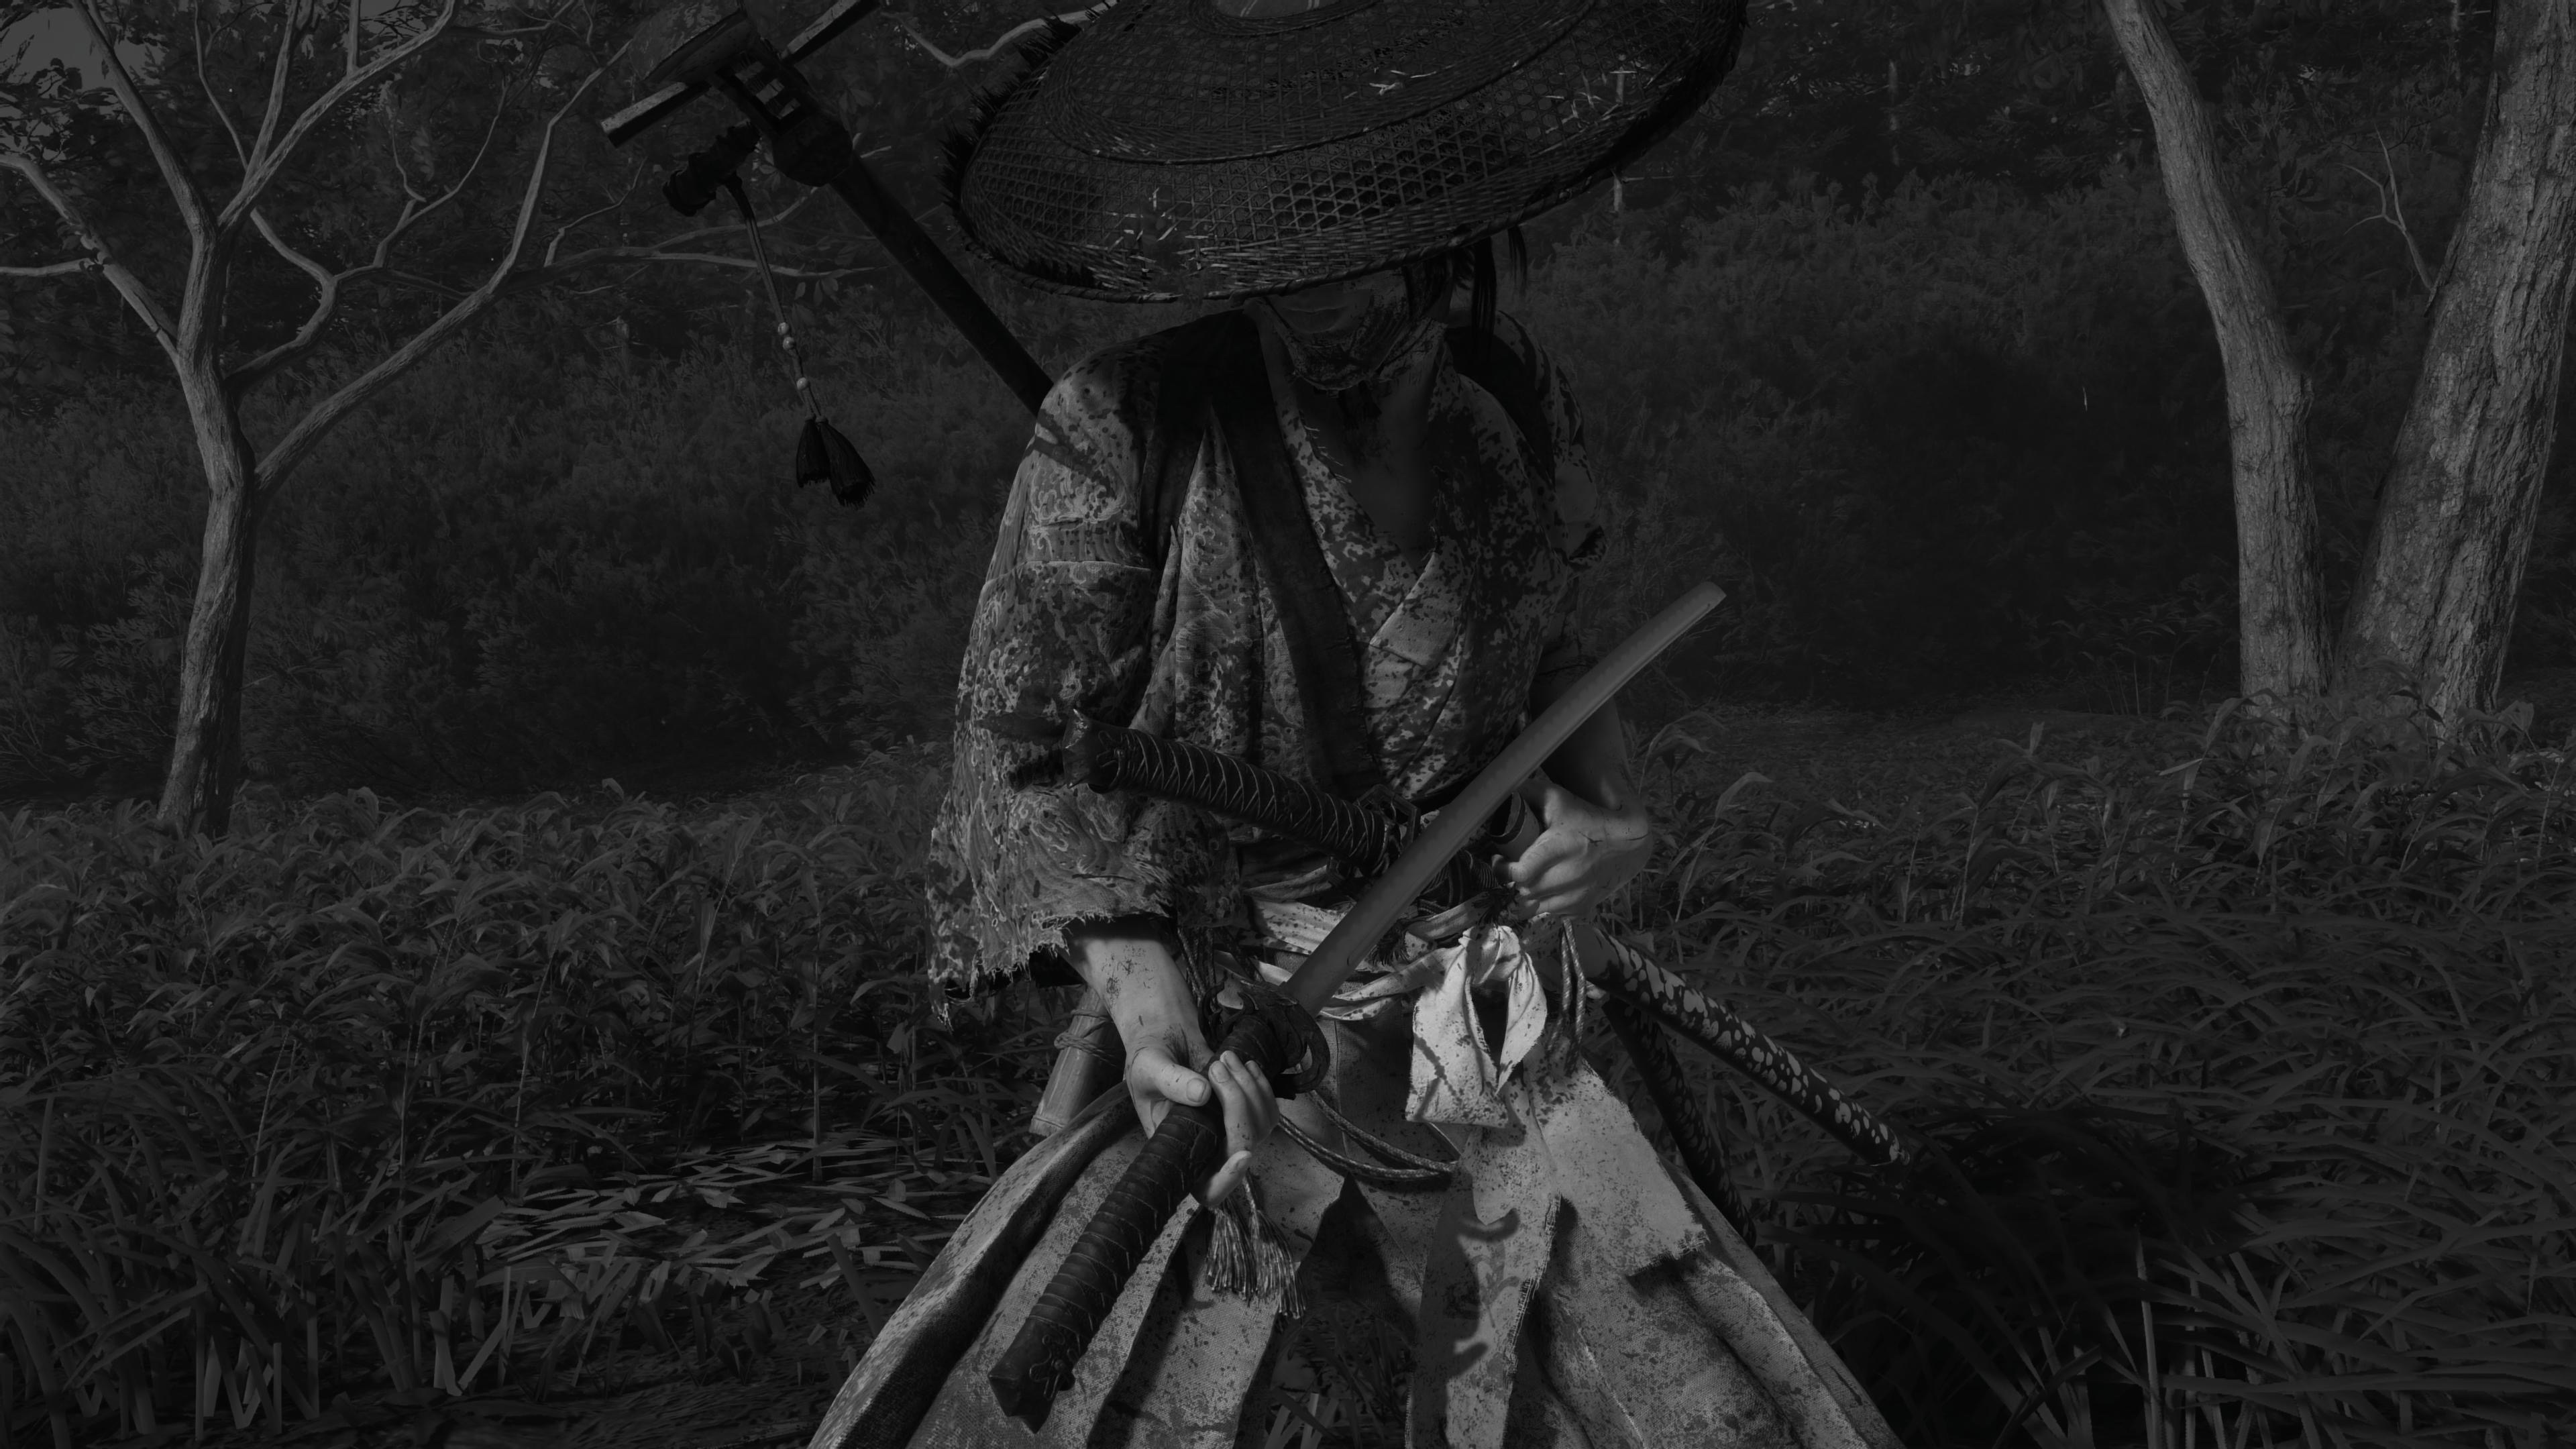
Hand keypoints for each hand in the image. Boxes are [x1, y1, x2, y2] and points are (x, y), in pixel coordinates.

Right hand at [1066, 923, 1280, 1205]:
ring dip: (1249, 1089)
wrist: (1164, 1043)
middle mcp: (1208, 1149)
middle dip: (1237, 1106)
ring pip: (1260, 1127)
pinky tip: (1245, 1065)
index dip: (1228, 1179)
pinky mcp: (1247, 1114)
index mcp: (1178, 1152)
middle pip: (1240, 1149)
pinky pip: (1268, 1111)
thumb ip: (1171, 1081)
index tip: (1242, 1155)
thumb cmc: (1147, 1063)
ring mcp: (1230, 1132)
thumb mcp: (1149, 1068)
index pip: (1209, 1188)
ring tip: (1226, 1058)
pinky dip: (1262, 1086)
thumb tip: (1202, 1094)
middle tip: (1218, 1067)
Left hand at [1503, 774, 1653, 916]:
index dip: (1503, 870)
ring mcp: (1577, 896)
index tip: (1500, 859)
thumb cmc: (1588, 817)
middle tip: (1512, 867)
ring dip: (1526, 895)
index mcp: (1560, 848)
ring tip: (1529, 878)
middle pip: (1524, 892)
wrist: (1629, 843)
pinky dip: (1545, 904)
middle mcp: (1569, 876)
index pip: (1520, 873)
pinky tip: (1549, 887)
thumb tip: (1498, 798)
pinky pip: (1551, 914)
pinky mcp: (1583, 908)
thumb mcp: (1558, 798)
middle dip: (1512, 881)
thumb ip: (1527, 795)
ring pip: (1534, 908)